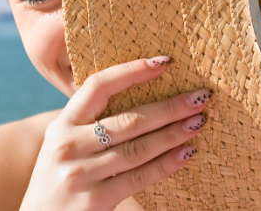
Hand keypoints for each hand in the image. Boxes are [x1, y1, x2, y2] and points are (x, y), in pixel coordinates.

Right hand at [19, 56, 208, 210]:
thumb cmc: (61, 178)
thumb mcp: (64, 146)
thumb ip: (90, 126)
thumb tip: (144, 101)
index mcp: (61, 125)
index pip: (98, 86)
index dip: (131, 71)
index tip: (164, 63)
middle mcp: (68, 145)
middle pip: (127, 120)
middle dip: (168, 106)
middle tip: (200, 96)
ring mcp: (81, 174)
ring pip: (138, 149)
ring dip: (173, 134)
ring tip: (198, 122)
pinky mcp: (95, 200)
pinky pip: (139, 178)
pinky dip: (166, 164)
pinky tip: (186, 153)